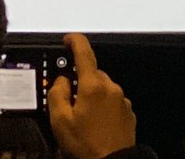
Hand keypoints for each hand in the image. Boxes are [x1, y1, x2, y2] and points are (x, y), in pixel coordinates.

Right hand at [48, 32, 136, 158]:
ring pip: (102, 88)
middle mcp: (111, 88)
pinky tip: (94, 125)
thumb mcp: (60, 121)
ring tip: (81, 121)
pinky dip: (101, 107)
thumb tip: (61, 80)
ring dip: (90, 97)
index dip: (75, 42)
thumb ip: (57, 95)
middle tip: (67, 104)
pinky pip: (111, 101)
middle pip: (92, 74)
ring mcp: (121, 99)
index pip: (85, 54)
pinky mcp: (127, 110)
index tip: (68, 39)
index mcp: (93, 86)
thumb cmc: (86, 145)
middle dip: (79, 83)